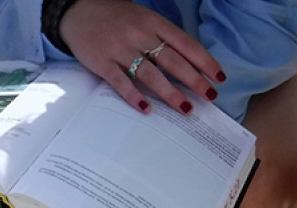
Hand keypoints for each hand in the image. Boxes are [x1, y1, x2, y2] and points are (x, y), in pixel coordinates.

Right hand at [59, 0, 223, 113]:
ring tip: (186, 108)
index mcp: (153, 23)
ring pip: (150, 74)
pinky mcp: (102, 63)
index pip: (185, 43)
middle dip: (194, 80)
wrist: (77, 9)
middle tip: (210, 96)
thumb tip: (188, 64)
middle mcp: (139, 35)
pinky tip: (146, 109)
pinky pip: (120, 82)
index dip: (204, 61)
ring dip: (170, 92)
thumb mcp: (143, 18)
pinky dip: (134, 96)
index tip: (219, 77)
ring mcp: (120, 49)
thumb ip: (162, 38)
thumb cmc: (116, 17)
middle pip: (172, 60)